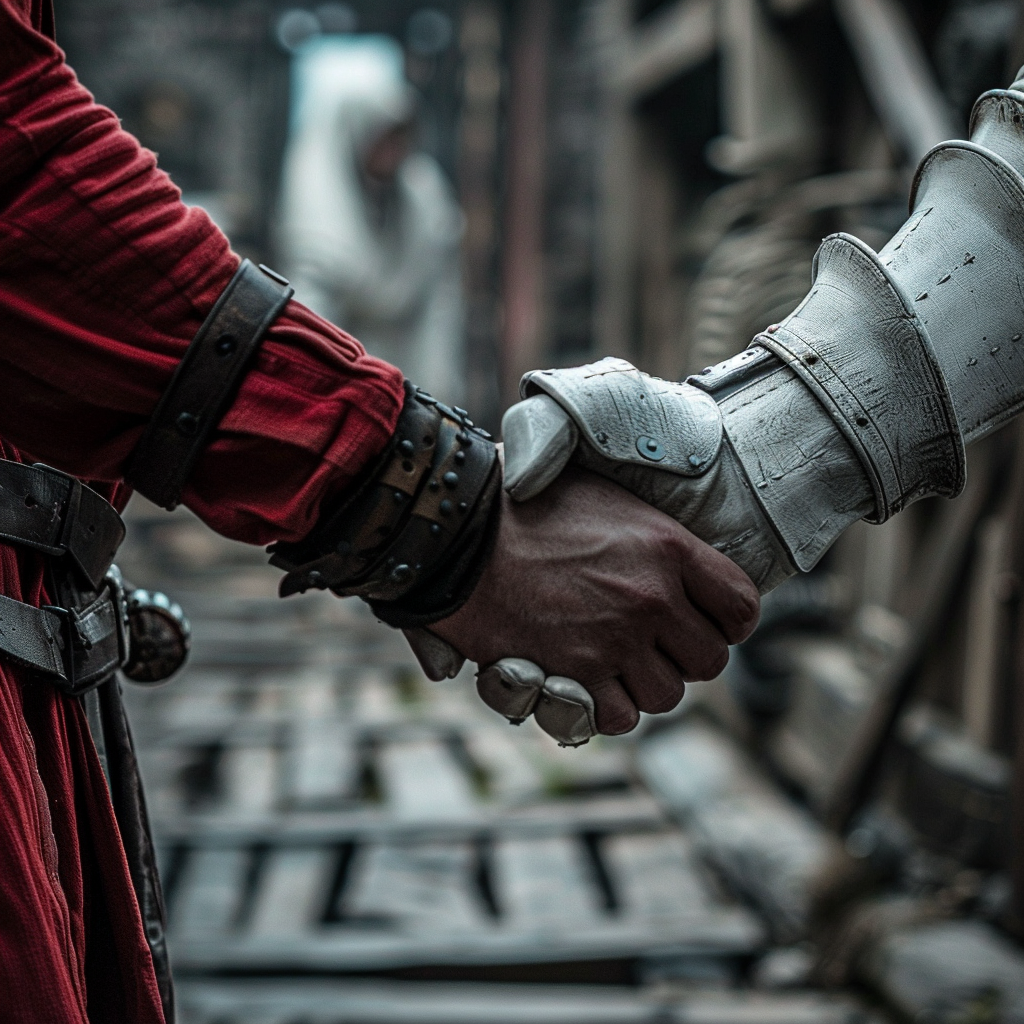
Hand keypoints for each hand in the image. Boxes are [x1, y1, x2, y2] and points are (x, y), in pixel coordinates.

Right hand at [431, 466, 758, 734]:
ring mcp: (614, 641)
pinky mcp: (573, 675)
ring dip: (642, 684)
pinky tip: (583, 680)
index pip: (741, 606)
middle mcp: (652, 599)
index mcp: (668, 547)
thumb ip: (648, 530)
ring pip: (666, 696)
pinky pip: (618, 717)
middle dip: (683, 656)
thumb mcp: (601, 492)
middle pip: (709, 661)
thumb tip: (675, 547)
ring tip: (612, 661)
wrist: (456, 531)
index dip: (727, 621)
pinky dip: (603, 707)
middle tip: (651, 643)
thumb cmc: (523, 502)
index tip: (706, 620)